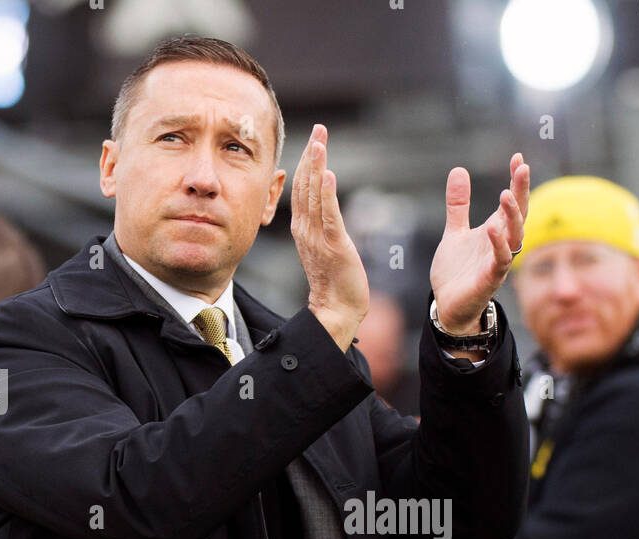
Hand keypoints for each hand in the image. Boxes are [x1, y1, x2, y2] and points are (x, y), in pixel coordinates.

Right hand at [291, 123, 368, 352]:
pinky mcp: (333, 246)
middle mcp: (306, 229)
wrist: (336, 309)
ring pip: (315, 196)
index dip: (306, 163)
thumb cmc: (333, 281)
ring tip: (320, 142)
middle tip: (320, 129)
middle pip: (306, 186)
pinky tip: (328, 174)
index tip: (314, 139)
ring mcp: (317, 237)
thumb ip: (320, 225)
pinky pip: (329, 216)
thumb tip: (322, 206)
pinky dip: (328, 194)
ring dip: (317, 167)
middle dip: (312, 156)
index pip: (302, 189)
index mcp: (303, 228)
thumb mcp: (322, 247)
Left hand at [430, 153, 529, 334]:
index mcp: (495, 230)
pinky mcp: (490, 278)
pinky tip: (492, 228)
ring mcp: (498, 261)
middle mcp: (501, 243)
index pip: (512, 202)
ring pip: (514, 236)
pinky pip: (501, 260)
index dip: (516, 181)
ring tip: (505, 194)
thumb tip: (459, 170)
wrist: (447, 305)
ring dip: (512, 215)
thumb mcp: (454, 231)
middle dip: (521, 192)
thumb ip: (458, 204)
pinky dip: (499, 244)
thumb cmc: (456, 271)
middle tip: (522, 168)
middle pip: (519, 214)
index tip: (518, 158)